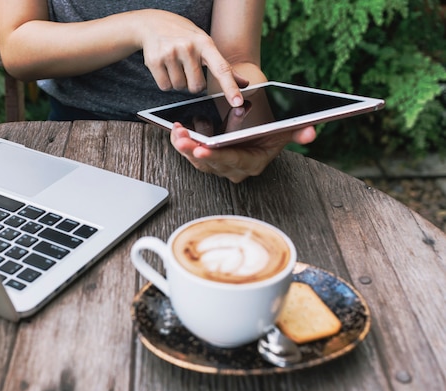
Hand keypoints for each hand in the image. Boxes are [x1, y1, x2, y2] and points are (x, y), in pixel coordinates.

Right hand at [136, 10, 248, 106]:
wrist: (153, 23)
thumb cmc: (184, 36)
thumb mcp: (205, 44)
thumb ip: (224, 66)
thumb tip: (245, 84)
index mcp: (205, 43)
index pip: (221, 69)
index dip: (230, 87)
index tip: (237, 101)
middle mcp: (188, 47)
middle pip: (197, 87)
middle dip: (192, 82)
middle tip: (186, 66)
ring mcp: (170, 53)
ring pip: (179, 87)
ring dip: (178, 81)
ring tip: (174, 63)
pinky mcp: (155, 61)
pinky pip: (165, 86)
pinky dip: (165, 82)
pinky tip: (164, 66)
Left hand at [170, 122, 316, 182]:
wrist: (259, 125)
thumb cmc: (270, 127)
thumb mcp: (284, 128)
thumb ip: (296, 131)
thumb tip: (311, 132)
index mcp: (252, 163)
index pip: (232, 160)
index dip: (216, 156)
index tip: (202, 150)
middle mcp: (234, 169)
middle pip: (210, 163)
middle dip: (194, 150)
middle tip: (183, 139)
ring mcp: (219, 166)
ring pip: (197, 160)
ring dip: (185, 147)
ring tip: (177, 131)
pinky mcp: (208, 160)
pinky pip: (192, 154)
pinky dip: (182, 143)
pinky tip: (175, 131)